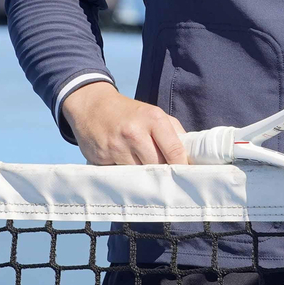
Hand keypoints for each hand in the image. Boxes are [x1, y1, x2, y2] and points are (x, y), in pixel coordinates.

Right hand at [62, 83, 188, 165]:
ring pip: (140, 174)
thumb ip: (174, 133)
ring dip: (143, 177)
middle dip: (162, 173)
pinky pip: (121, 175)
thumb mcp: (153, 114)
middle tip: (165, 178)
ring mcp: (117, 146)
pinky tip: (125, 169)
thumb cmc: (129, 114)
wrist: (92, 106)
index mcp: (154, 118)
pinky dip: (126, 176)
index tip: (187, 177)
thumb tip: (191, 157)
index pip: (175, 150)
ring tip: (143, 171)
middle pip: (158, 166)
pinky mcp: (102, 157)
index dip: (182, 167)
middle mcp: (135, 132)